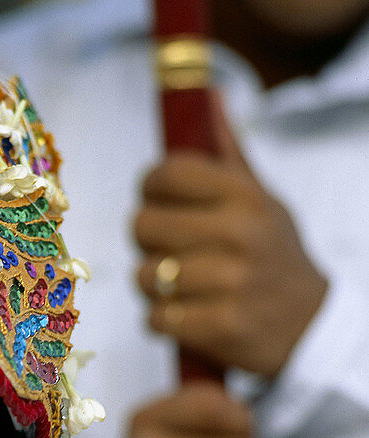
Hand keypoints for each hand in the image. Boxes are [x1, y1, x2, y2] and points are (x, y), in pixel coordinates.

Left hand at [133, 96, 326, 378]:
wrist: (309, 326)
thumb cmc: (273, 255)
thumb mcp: (262, 199)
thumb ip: (228, 154)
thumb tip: (209, 95)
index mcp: (245, 195)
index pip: (166, 173)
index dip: (150, 188)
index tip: (158, 200)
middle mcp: (239, 233)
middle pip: (142, 225)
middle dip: (147, 241)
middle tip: (168, 250)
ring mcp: (230, 282)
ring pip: (145, 275)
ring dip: (152, 286)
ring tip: (179, 285)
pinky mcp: (220, 327)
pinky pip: (155, 318)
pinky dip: (162, 320)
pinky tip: (185, 315)